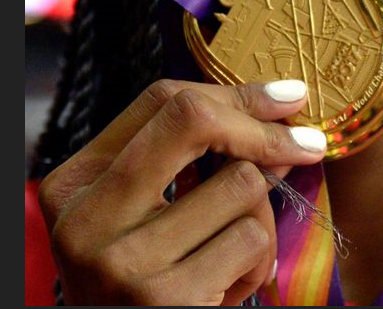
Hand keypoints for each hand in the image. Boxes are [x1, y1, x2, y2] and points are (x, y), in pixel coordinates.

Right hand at [38, 79, 324, 304]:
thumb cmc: (145, 282)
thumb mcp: (144, 213)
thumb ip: (188, 160)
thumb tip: (279, 112)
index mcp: (75, 183)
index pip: (161, 100)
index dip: (233, 93)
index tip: (286, 97)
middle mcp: (86, 218)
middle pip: (194, 121)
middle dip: (262, 127)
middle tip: (307, 142)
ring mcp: (121, 261)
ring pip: (240, 182)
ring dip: (260, 215)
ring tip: (232, 251)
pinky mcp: (163, 300)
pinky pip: (250, 239)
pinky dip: (258, 260)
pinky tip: (230, 286)